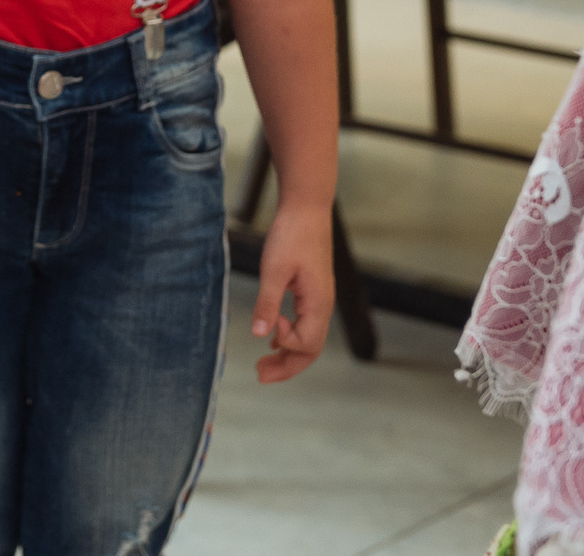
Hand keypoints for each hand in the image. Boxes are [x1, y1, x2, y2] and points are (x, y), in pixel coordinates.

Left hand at [250, 201, 334, 384]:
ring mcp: (319, 300)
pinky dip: (289, 337)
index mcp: (318, 304)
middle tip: (260, 376)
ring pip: (308, 339)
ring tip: (263, 365)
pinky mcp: (312, 292)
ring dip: (287, 354)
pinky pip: (304, 324)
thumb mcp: (274, 269)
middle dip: (287, 366)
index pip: (307, 343)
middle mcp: (323, 306)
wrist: (306, 208)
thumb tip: (260, 335)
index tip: (269, 325)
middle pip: (310, 350)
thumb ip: (268, 302)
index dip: (285, 342)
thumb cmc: (291, 235)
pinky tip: (272, 339)